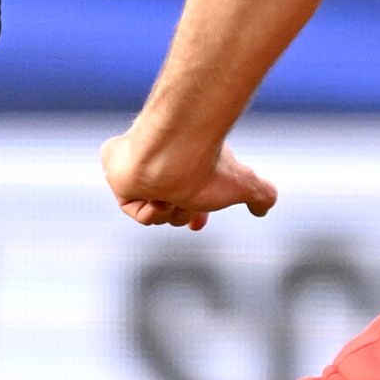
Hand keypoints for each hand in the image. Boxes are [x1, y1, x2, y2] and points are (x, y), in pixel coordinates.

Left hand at [101, 126, 277, 229]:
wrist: (174, 152)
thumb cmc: (208, 166)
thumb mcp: (245, 185)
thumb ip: (261, 196)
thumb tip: (263, 209)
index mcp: (187, 164)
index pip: (186, 195)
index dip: (194, 215)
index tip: (198, 227)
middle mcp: (162, 164)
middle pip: (171, 209)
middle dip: (183, 213)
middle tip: (190, 207)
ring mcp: (138, 168)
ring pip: (152, 212)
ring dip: (168, 210)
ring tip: (171, 192)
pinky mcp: (116, 170)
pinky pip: (131, 208)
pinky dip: (145, 209)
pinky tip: (155, 196)